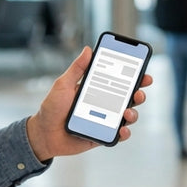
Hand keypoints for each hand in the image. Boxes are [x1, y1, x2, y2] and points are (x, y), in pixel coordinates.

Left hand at [25, 46, 151, 161]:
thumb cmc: (51, 108)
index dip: (133, 76)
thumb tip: (88, 50)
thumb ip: (76, 69)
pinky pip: (119, 135)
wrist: (43, 134)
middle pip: (128, 98)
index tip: (142, 70)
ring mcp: (105, 120)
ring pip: (127, 116)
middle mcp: (104, 104)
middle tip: (139, 92)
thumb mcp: (63, 85)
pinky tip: (122, 129)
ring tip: (127, 112)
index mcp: (96, 89)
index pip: (119, 81)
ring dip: (133, 113)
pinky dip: (124, 132)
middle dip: (139, 93)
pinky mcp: (103, 135)